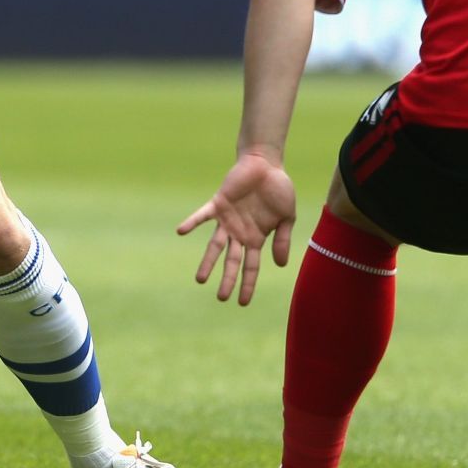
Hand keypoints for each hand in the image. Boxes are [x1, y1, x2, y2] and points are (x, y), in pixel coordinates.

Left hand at [176, 150, 298, 305]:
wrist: (266, 164)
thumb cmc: (278, 190)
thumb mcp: (287, 217)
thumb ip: (282, 240)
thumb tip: (280, 265)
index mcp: (256, 238)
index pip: (250, 267)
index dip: (248, 284)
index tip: (242, 302)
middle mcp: (239, 233)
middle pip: (232, 261)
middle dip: (227, 279)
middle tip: (221, 298)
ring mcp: (227, 220)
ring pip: (215, 245)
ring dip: (208, 261)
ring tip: (200, 279)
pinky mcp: (219, 204)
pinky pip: (202, 215)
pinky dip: (192, 223)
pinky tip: (181, 232)